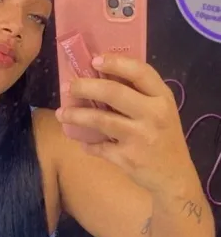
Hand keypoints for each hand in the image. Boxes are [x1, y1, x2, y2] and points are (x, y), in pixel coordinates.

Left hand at [55, 54, 195, 196]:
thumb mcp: (162, 111)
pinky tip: (82, 141)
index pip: (140, 72)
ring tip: (61, 113)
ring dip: (76, 115)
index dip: (116, 63)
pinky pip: (99, 147)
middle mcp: (152, 115)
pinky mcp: (127, 158)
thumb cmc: (165, 137)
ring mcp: (139, 137)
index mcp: (162, 98)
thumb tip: (103, 77)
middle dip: (85, 87)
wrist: (174, 176)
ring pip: (101, 120)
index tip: (95, 60)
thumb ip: (140, 95)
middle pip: (113, 93)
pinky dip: (88, 144)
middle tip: (68, 86)